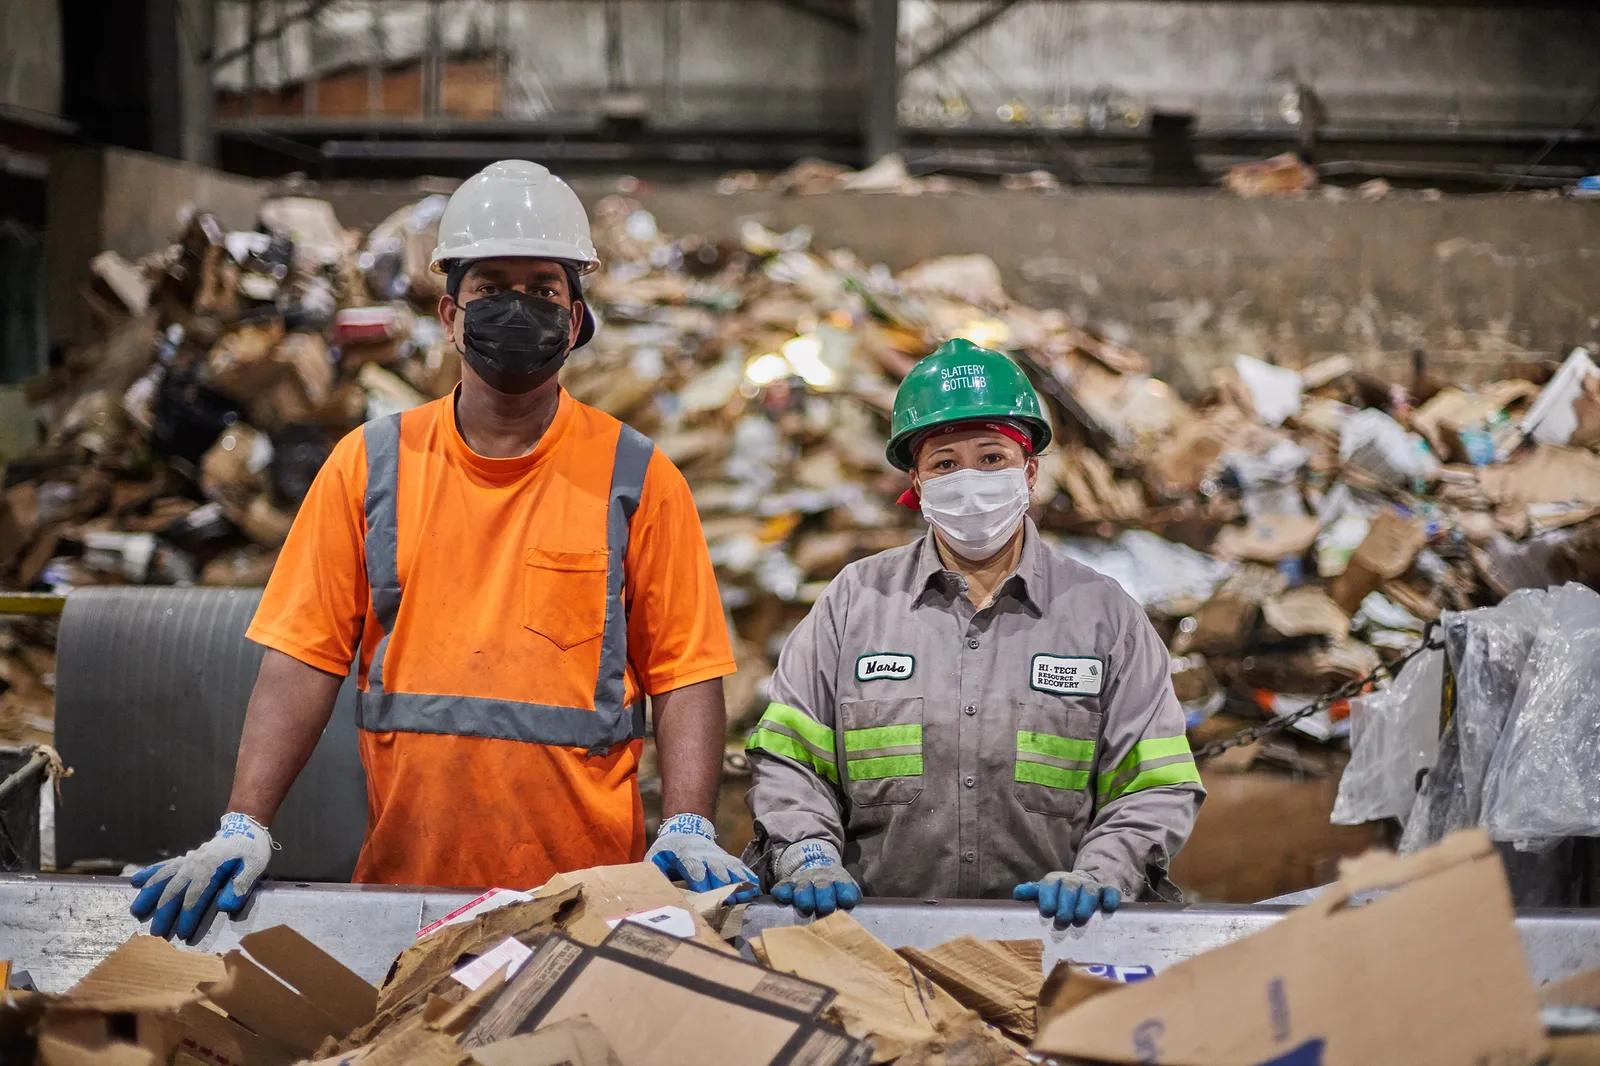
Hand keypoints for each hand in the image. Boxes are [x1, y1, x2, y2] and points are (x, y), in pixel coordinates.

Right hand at [129, 813, 274, 939]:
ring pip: (164, 878)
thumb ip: (240, 886)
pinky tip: (136, 881)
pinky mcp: (185, 859)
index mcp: (212, 869)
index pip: (196, 896)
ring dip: (149, 894)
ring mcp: (188, 861)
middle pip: (175, 890)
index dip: (188, 916)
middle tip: (156, 932)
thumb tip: (225, 907)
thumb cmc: (251, 851)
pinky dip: (149, 873)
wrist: (245, 828)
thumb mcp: (254, 867)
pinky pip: (164, 866)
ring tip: (136, 910)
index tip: (183, 934)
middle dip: (164, 912)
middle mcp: (195, 865)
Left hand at [646, 813, 759, 902]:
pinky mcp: (727, 860)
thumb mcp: (655, 857)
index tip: (705, 896)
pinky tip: (756, 889)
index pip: (695, 868)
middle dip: (724, 886)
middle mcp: (706, 856)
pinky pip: (740, 868)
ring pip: (732, 869)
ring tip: (747, 896)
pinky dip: (748, 877)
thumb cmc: (668, 849)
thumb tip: (654, 889)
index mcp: (687, 855)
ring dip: (740, 883)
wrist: (686, 828)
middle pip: (717, 871)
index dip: (701, 881)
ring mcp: (719, 857)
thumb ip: (655, 871)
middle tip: (730, 902)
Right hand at [772, 840, 859, 916]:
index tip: (847, 900)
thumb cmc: (831, 885)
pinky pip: (784, 887)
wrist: (813, 861)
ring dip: (804, 895)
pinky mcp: (788, 884)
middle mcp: (821, 881)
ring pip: (804, 888)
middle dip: (824, 896)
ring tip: (806, 905)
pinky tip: (783, 896)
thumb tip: (851, 901)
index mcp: (838, 882)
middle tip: (826, 907)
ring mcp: (804, 882)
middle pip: (823, 888)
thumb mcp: (843, 886)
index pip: (844, 887)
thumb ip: (849, 894)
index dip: (845, 892)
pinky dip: (783, 891)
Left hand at [1013, 870, 1120, 924]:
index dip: (1048, 896)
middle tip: (1062, 920)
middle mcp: (1074, 880)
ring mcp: (1092, 885)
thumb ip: (1033, 893)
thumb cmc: (1061, 895)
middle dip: (1065, 904)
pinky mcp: (1108, 891)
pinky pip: (1111, 892)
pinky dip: (1110, 899)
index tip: (1048, 911)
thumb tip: (1017, 893)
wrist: (1085, 884)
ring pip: (1090, 890)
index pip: (1050, 884)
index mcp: (1056, 880)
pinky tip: (1107, 908)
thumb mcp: (1046, 892)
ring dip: (1084, 905)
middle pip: (1070, 887)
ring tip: (1079, 919)